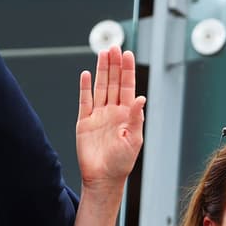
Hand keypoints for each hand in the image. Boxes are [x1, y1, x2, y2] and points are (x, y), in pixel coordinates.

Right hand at [76, 46, 145, 187]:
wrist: (102, 179)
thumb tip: (141, 98)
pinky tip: (85, 74)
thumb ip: (136, 118)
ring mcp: (98, 115)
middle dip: (114, 64)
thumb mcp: (133, 140)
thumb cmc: (121, 163)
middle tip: (114, 46)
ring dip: (101, 70)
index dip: (127, 70)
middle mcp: (113, 112)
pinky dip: (84, 87)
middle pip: (113, 82)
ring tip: (103, 53)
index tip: (127, 54)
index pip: (128, 87)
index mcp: (127, 115)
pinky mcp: (84, 122)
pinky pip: (84, 101)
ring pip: (100, 87)